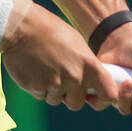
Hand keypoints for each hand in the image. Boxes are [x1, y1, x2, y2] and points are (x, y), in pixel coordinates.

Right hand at [1, 0, 118, 110]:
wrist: (22, 27)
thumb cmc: (50, 31)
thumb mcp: (77, 44)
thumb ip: (86, 66)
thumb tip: (91, 83)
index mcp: (89, 65)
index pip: (109, 94)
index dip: (102, 99)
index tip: (93, 97)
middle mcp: (74, 77)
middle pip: (77, 103)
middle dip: (68, 96)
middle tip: (59, 78)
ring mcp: (55, 84)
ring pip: (56, 100)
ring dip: (51, 91)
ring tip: (44, 68)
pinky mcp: (36, 88)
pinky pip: (40, 96)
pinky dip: (37, 87)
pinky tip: (34, 69)